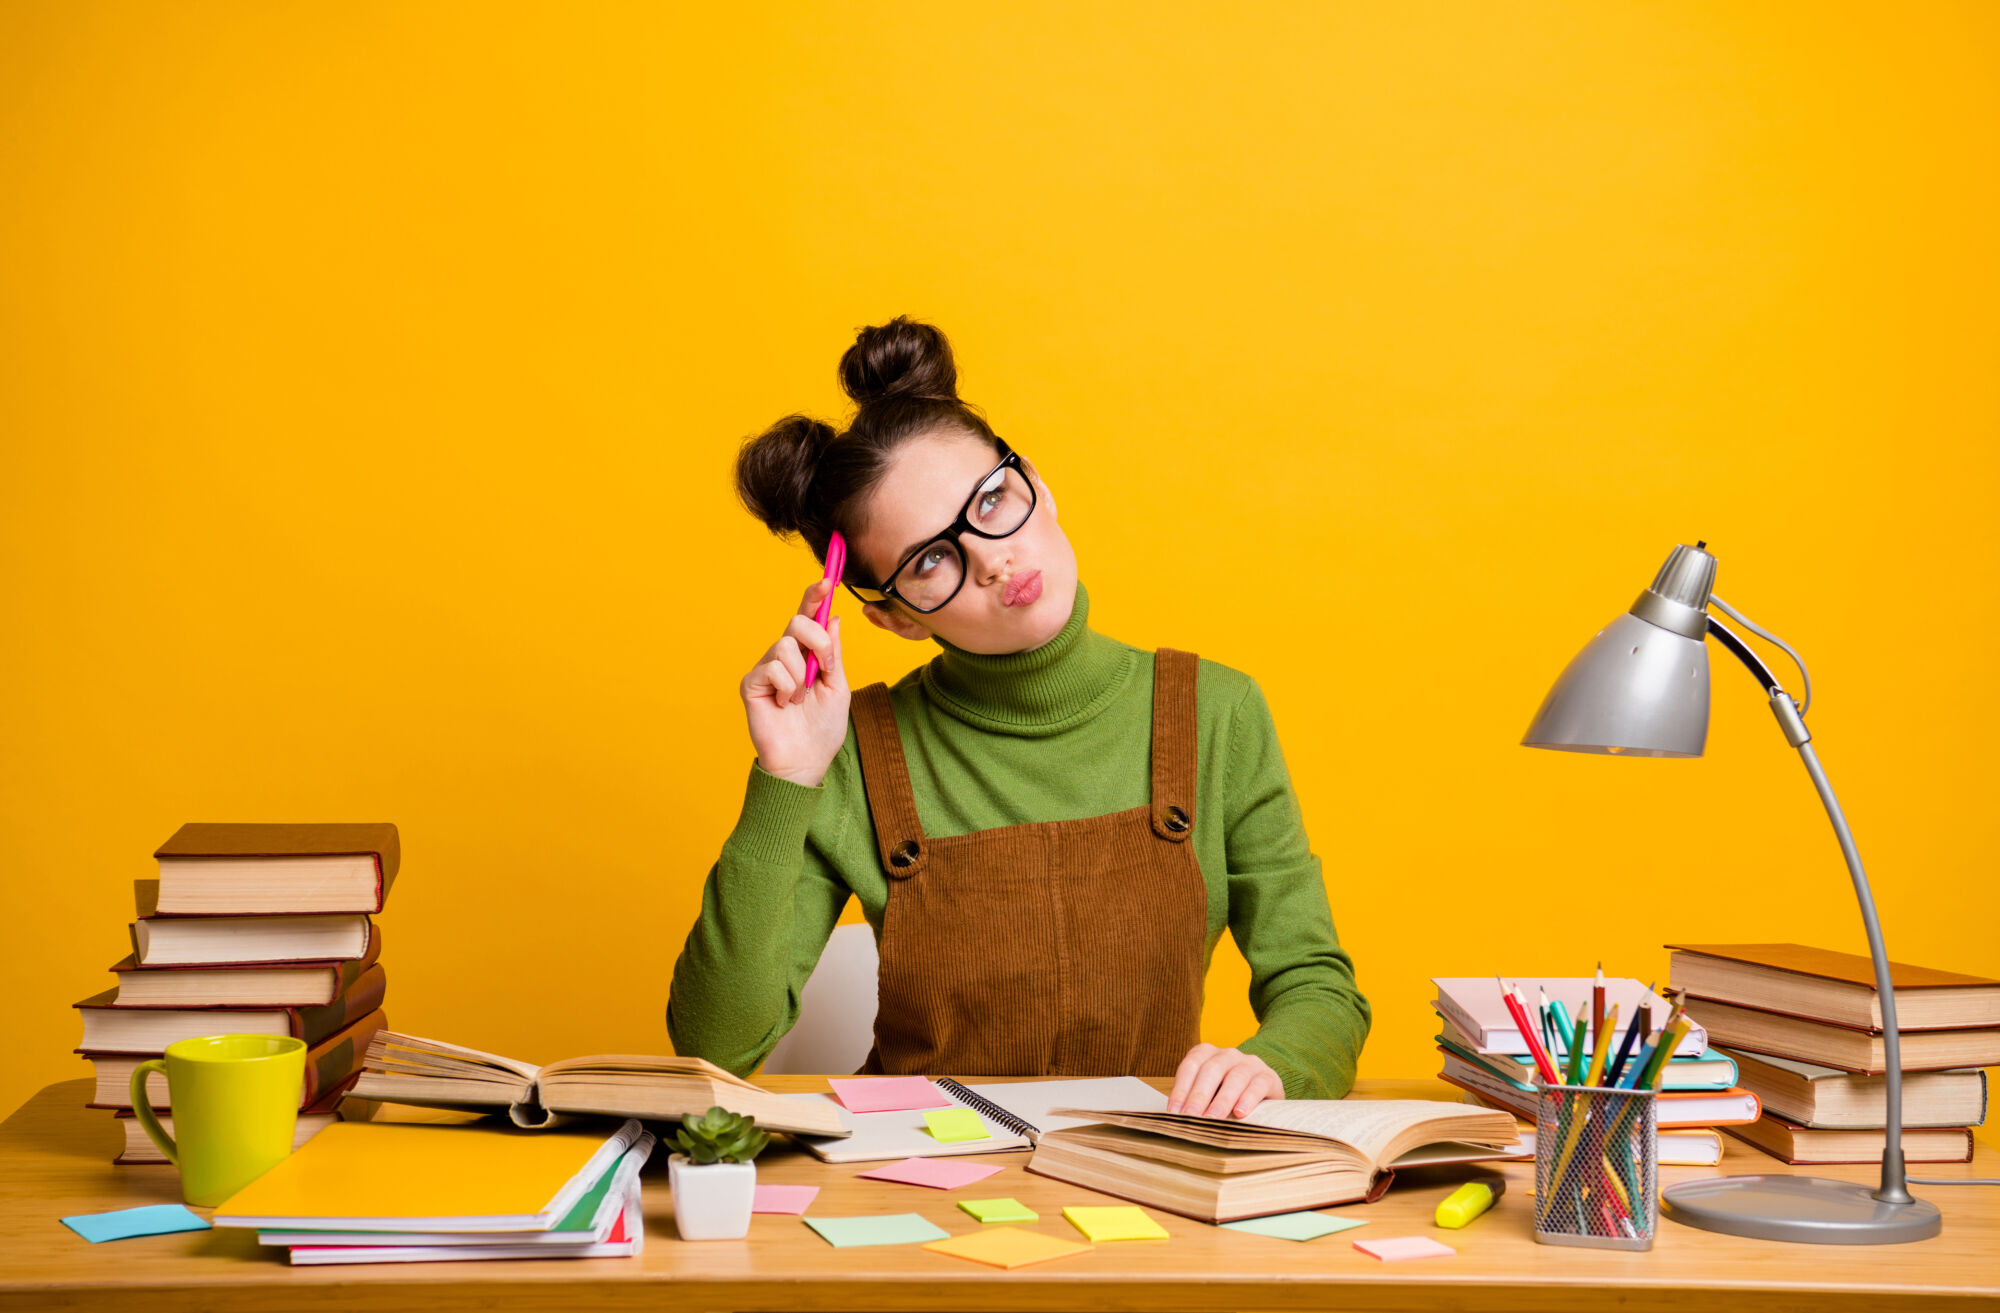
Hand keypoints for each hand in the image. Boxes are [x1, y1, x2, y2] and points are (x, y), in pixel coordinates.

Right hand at [741, 577, 848, 787]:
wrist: (806, 761)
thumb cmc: (822, 729)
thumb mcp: (838, 687)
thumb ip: (833, 653)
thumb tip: (833, 617)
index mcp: (807, 655)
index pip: (808, 618)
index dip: (815, 597)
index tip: (827, 581)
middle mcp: (784, 657)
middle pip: (797, 622)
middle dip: (817, 641)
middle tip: (824, 669)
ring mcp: (766, 668)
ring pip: (785, 646)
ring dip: (802, 675)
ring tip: (799, 699)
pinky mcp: (751, 683)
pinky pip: (773, 668)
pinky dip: (787, 687)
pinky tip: (785, 705)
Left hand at [1166, 1043, 1283, 1118]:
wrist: (1262, 1095)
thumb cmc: (1226, 1096)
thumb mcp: (1208, 1095)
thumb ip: (1193, 1102)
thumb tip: (1175, 1121)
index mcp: (1207, 1053)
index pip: (1190, 1066)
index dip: (1181, 1089)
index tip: (1174, 1113)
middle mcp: (1227, 1054)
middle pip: (1211, 1070)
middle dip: (1199, 1095)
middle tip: (1191, 1117)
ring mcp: (1249, 1063)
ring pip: (1235, 1077)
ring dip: (1222, 1099)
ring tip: (1213, 1118)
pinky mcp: (1268, 1076)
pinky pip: (1258, 1084)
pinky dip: (1248, 1099)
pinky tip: (1240, 1113)